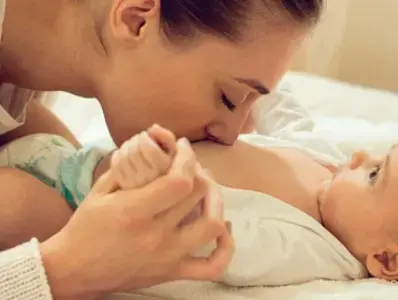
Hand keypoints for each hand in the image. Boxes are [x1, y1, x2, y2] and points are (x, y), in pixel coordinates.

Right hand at [40, 138, 233, 298]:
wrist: (75, 270)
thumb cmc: (85, 227)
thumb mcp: (99, 190)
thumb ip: (127, 166)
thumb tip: (153, 143)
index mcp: (134, 211)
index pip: (179, 180)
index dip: (187, 158)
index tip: (182, 147)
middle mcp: (155, 234)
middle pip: (197, 194)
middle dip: (199, 170)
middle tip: (190, 164)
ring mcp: (168, 256)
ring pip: (212, 226)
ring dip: (217, 201)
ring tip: (208, 189)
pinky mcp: (172, 272)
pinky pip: (212, 266)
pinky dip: (226, 247)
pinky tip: (223, 228)